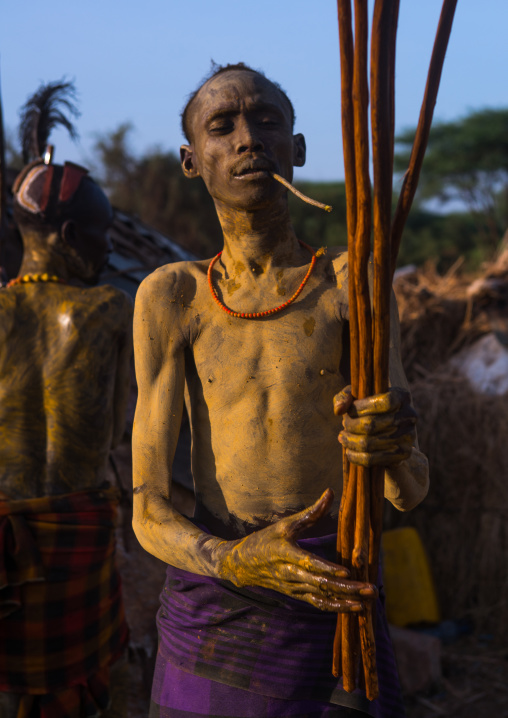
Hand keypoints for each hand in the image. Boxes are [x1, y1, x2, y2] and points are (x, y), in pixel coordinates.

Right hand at [218, 489, 376, 612]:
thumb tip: (330, 492)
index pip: (309, 564)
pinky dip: (336, 608)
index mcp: (286, 554)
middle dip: (347, 588)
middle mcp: (290, 575)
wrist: (242, 565)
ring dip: (345, 602)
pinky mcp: (297, 595)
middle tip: (370, 588)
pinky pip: (318, 604)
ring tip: (367, 603)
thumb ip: (311, 512)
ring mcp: (294, 588)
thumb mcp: (286, 524)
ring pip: (322, 598)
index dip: (327, 569)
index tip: (347, 572)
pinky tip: (354, 608)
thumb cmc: (265, 539)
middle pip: (321, 584)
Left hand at [334, 385, 415, 466]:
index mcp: (401, 396)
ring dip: (351, 442)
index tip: (349, 411)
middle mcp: (409, 415)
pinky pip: (374, 459)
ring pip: (370, 443)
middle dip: (351, 426)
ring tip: (343, 437)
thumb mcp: (356, 398)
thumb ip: (345, 397)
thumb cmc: (368, 409)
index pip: (384, 402)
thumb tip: (339, 410)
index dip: (362, 408)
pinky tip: (349, 451)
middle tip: (343, 425)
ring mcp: (409, 436)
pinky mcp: (404, 454)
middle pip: (372, 424)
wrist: (386, 431)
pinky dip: (357, 457)